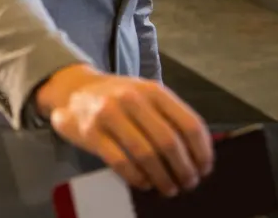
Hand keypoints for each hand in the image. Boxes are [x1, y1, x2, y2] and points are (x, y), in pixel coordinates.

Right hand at [36, 64, 213, 196]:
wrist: (73, 88)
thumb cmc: (117, 96)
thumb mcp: (144, 94)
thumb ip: (168, 115)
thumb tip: (198, 152)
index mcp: (152, 90)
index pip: (188, 123)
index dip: (202, 151)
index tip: (204, 168)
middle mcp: (131, 98)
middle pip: (169, 142)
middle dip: (183, 169)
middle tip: (188, 183)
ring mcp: (109, 114)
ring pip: (146, 154)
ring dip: (162, 178)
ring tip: (168, 188)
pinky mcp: (91, 132)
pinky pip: (121, 162)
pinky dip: (137, 177)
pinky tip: (144, 183)